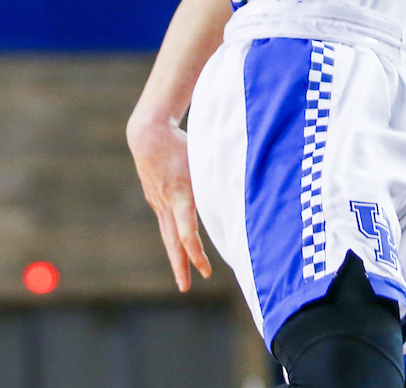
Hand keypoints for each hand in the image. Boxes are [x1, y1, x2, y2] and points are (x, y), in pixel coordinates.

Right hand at [126, 115, 210, 291]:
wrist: (148, 134)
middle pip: (172, 242)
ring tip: (183, 276)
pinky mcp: (155, 197)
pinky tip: (179, 243)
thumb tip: (240, 186)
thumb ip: (217, 174)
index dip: (195, 253)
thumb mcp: (202, 156)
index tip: (204, 269)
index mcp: (180, 194)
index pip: (186, 232)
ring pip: (167, 235)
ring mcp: (158, 201)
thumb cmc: (181, 142)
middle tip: (185, 287)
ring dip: (176, 256)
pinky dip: (172, 236)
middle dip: (180, 266)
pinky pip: (166, 221)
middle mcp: (167, 202)